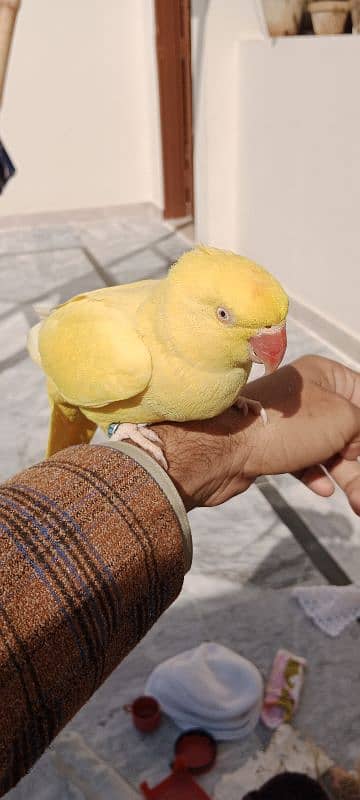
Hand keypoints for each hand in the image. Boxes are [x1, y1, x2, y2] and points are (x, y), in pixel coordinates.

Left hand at [154, 356, 359, 512]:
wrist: (223, 448)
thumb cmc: (280, 426)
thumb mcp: (343, 419)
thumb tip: (358, 440)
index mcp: (324, 375)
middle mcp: (307, 395)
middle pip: (349, 427)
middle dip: (358, 459)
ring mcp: (289, 421)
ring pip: (328, 448)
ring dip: (345, 475)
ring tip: (357, 502)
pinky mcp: (273, 445)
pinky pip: (304, 459)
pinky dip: (316, 474)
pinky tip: (324, 489)